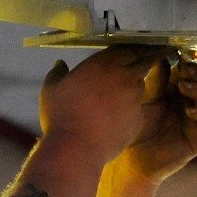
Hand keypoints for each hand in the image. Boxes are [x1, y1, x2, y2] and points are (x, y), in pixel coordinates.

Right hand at [38, 45, 172, 161]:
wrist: (76, 148)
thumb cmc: (60, 115)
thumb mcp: (51, 90)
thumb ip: (57, 73)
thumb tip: (60, 63)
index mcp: (103, 64)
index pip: (126, 47)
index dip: (129, 48)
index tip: (130, 48)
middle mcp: (124, 76)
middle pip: (143, 61)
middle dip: (145, 59)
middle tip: (146, 59)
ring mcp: (135, 98)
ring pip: (140, 86)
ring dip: (134, 85)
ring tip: (123, 93)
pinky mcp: (140, 118)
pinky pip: (139, 109)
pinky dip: (132, 109)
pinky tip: (120, 117)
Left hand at [117, 59, 196, 183]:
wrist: (132, 160)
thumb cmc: (135, 129)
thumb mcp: (144, 100)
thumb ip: (155, 80)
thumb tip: (163, 55)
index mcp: (176, 91)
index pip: (190, 72)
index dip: (186, 63)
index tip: (176, 56)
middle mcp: (190, 102)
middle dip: (196, 73)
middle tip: (182, 70)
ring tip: (183, 87)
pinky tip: (189, 111)